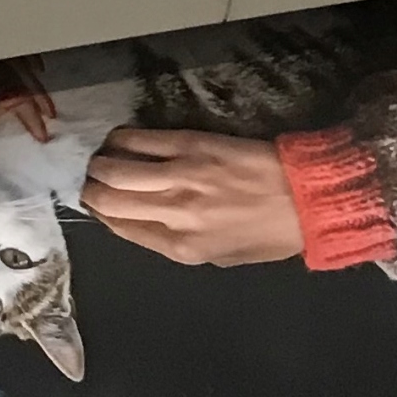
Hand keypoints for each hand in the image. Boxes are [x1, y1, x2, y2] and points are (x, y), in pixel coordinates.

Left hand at [0, 58, 56, 142]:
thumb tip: (14, 101)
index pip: (8, 79)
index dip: (29, 105)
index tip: (40, 131)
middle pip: (13, 61)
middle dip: (34, 93)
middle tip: (47, 120)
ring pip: (9, 49)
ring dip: (30, 75)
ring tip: (41, 102)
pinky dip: (18, 56)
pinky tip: (29, 68)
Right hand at [81, 128, 305, 265]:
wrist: (307, 199)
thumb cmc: (268, 234)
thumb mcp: (220, 257)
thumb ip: (175, 243)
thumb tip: (139, 222)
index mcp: (182, 248)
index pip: (121, 228)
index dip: (101, 214)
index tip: (96, 203)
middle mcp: (174, 213)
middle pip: (109, 199)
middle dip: (90, 190)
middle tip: (89, 180)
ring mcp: (180, 177)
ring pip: (116, 168)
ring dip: (99, 164)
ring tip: (100, 160)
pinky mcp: (191, 144)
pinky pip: (140, 140)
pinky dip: (120, 139)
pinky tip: (116, 139)